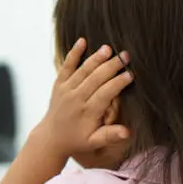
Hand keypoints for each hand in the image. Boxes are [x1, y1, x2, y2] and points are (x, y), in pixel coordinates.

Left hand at [37, 38, 132, 157]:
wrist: (51, 137)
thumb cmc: (77, 140)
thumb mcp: (94, 142)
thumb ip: (110, 135)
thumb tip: (127, 132)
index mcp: (87, 112)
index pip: (105, 94)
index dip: (118, 84)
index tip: (130, 75)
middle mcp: (76, 99)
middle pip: (95, 79)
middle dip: (111, 66)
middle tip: (126, 56)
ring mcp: (66, 90)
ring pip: (83, 71)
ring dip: (96, 58)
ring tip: (108, 48)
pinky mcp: (59, 84)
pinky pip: (66, 66)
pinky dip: (73, 54)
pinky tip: (82, 41)